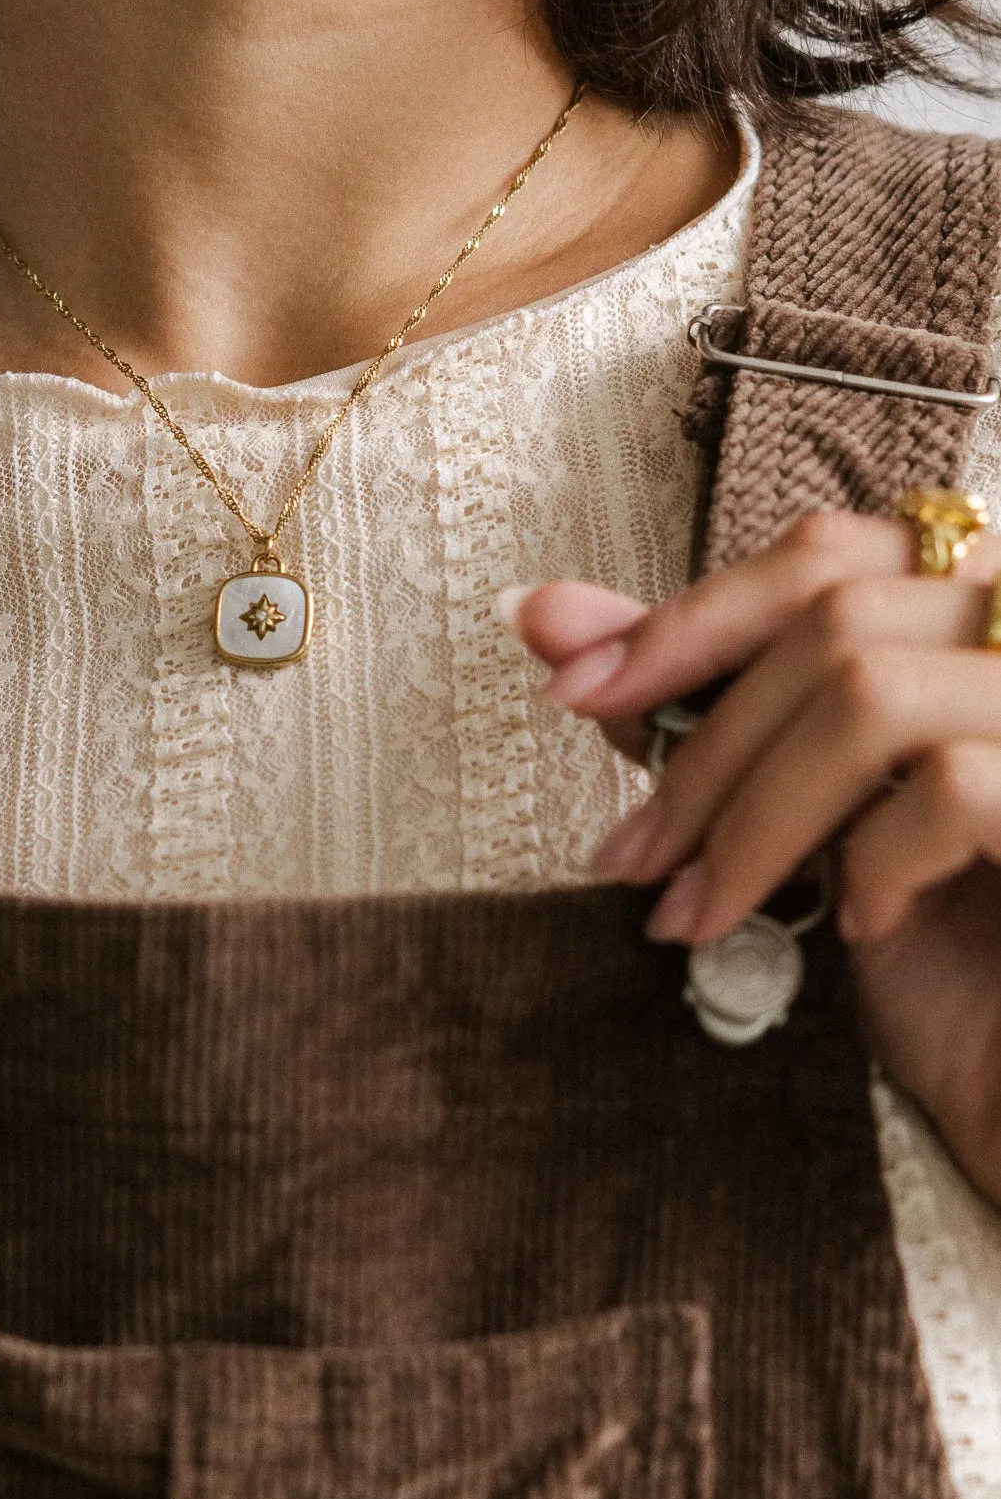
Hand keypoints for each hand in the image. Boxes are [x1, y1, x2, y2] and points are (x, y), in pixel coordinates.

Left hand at [505, 514, 1000, 1208]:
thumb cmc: (950, 944)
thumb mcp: (808, 811)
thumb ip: (697, 698)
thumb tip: (542, 614)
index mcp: (987, 611)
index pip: (828, 554)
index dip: (689, 618)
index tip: (571, 692)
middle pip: (833, 619)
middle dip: (701, 747)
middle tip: (630, 859)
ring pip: (871, 694)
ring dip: (749, 816)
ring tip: (700, 914)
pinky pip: (949, 785)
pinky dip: (869, 861)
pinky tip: (859, 927)